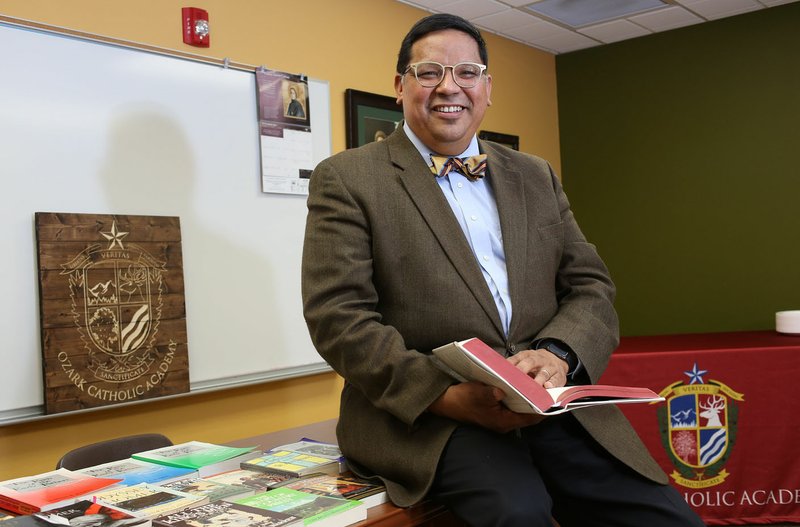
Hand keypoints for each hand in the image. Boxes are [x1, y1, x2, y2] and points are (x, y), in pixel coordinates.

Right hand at [428, 382, 544, 432]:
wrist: (447, 402)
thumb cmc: (462, 399)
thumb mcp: (477, 394)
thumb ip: (490, 394)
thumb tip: (502, 391)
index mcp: (502, 421)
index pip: (530, 419)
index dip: (543, 410)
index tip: (554, 400)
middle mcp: (504, 422)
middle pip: (528, 415)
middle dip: (539, 403)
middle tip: (549, 390)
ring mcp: (500, 418)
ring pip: (521, 410)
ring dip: (530, 400)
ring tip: (540, 386)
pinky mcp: (496, 412)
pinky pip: (514, 406)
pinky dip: (520, 398)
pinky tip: (523, 386)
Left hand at [507, 348, 567, 388]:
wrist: (557, 359)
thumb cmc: (535, 364)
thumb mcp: (525, 361)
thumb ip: (514, 368)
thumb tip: (498, 378)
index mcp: (528, 355)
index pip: (517, 358)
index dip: (510, 364)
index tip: (503, 371)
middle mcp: (539, 359)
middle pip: (530, 362)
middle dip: (522, 370)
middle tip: (515, 379)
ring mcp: (550, 367)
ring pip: (544, 372)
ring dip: (538, 379)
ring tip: (533, 386)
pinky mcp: (559, 375)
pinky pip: (556, 379)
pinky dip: (552, 383)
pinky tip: (548, 387)